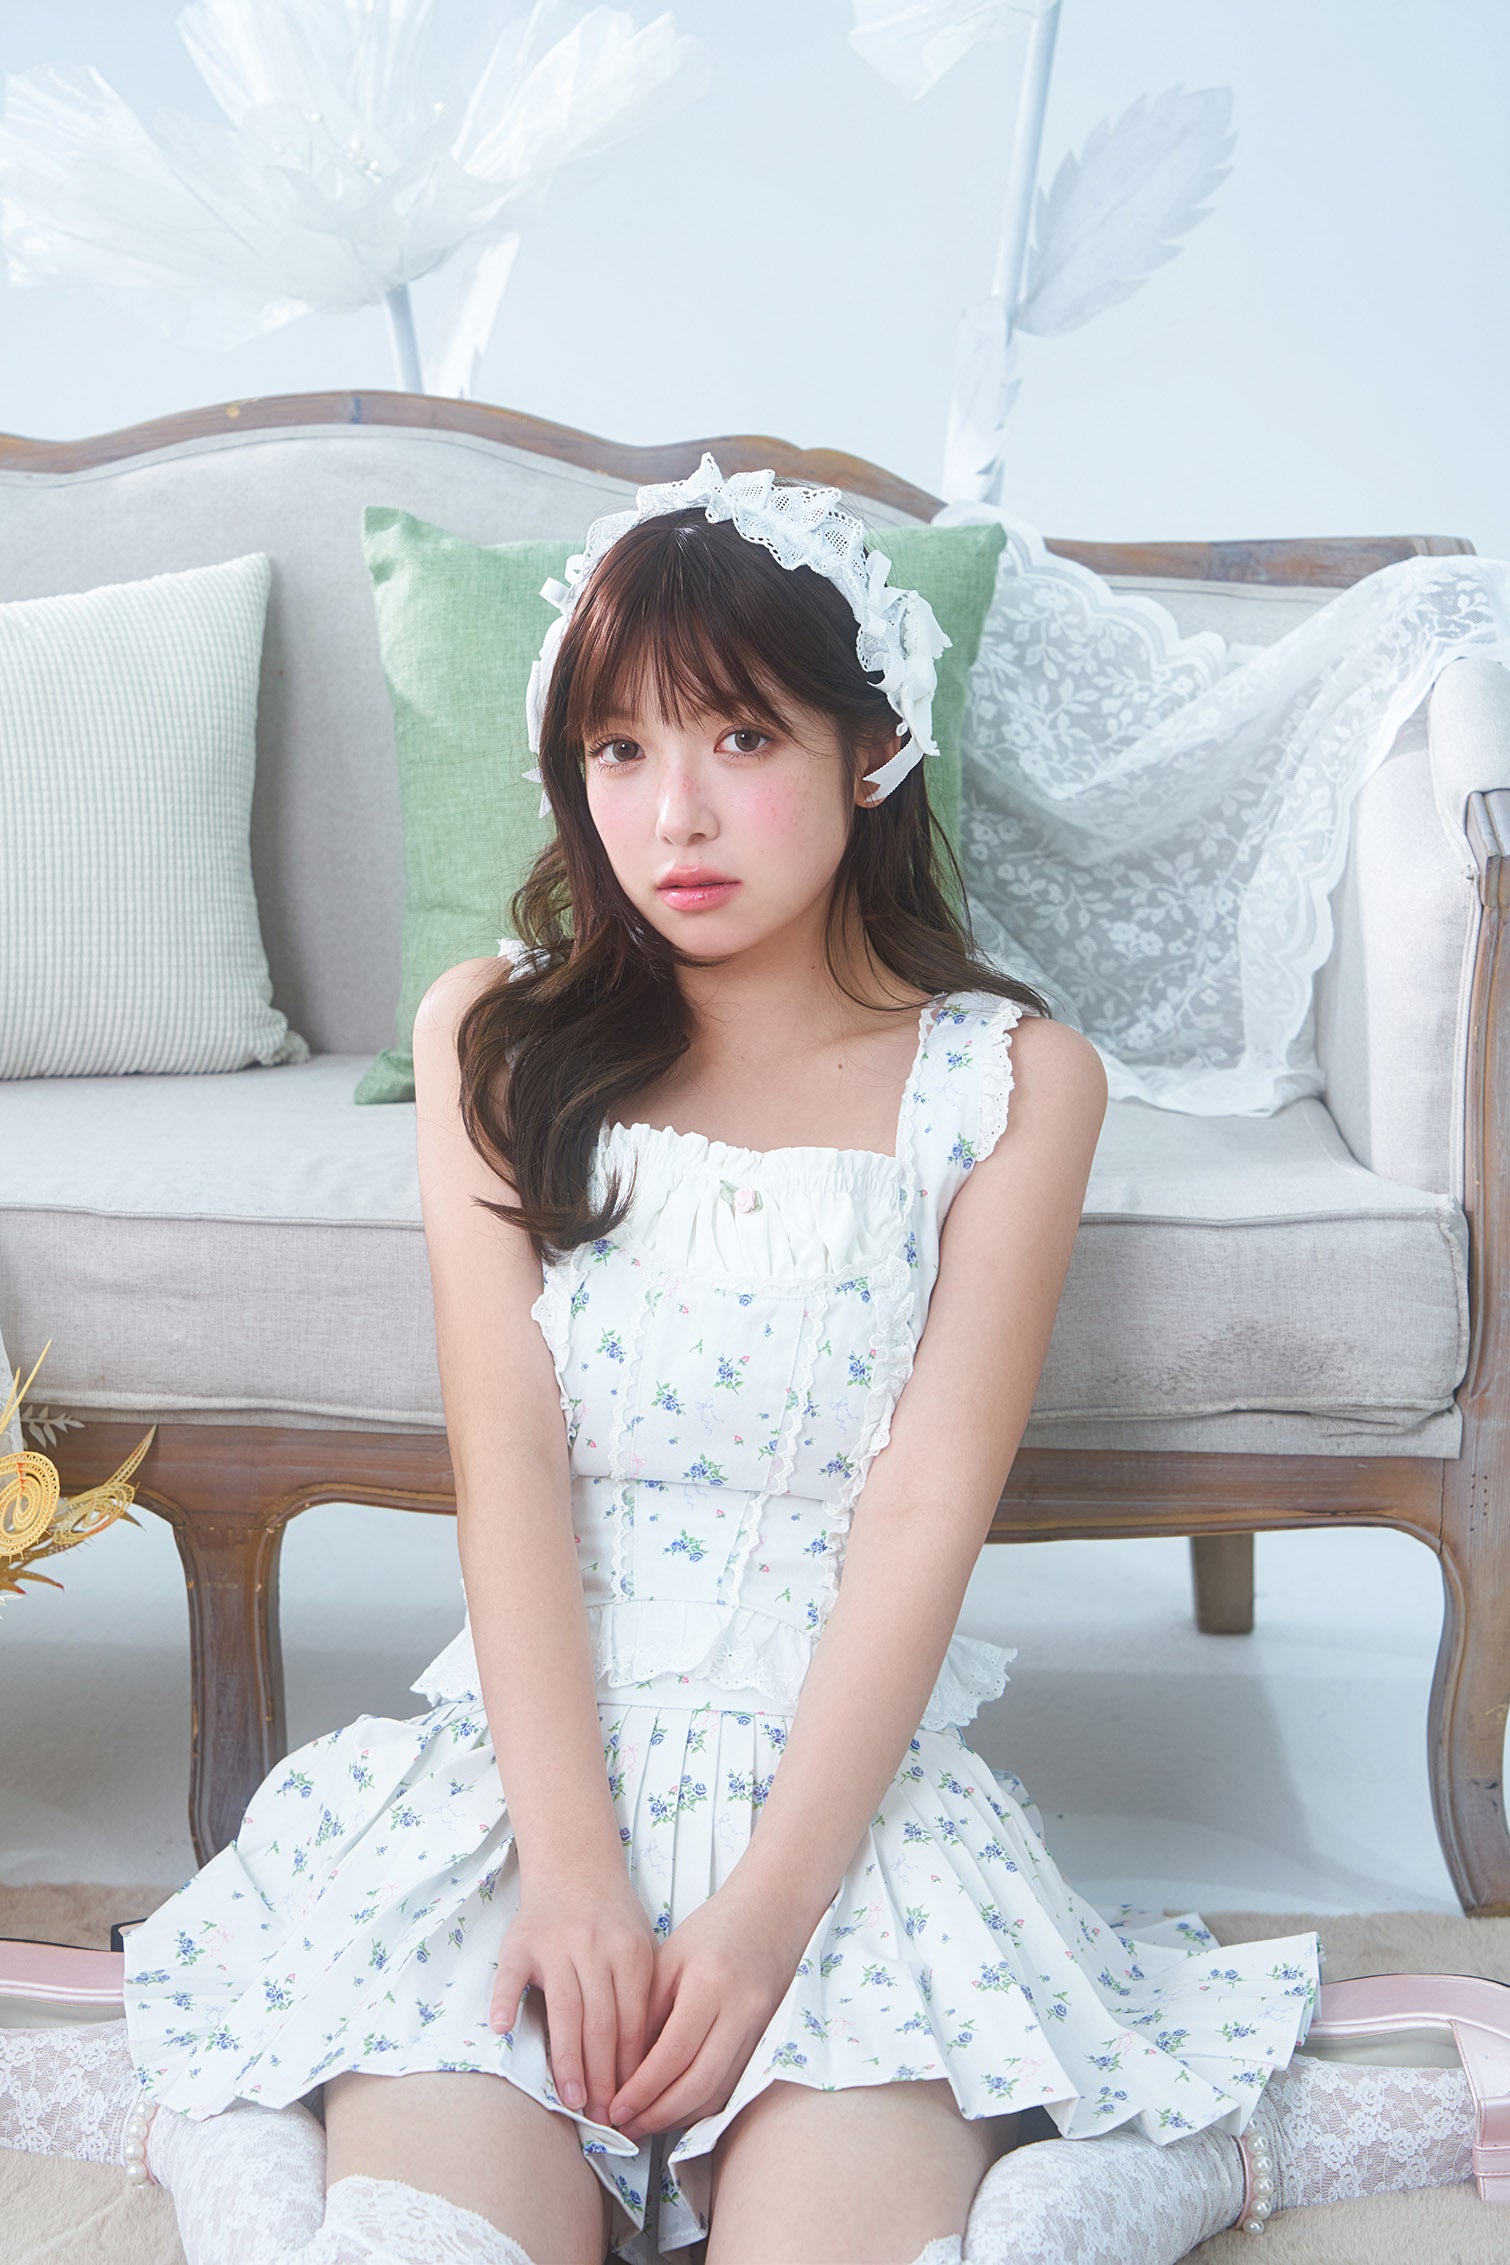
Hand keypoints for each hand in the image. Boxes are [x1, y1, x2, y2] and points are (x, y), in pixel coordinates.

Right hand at [491, 1871, 657, 2130]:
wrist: (575, 1867)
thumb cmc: (611, 1920)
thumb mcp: (639, 1948)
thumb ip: (640, 1998)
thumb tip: (643, 2069)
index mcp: (629, 1952)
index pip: (631, 2023)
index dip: (630, 2069)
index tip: (629, 2106)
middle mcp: (594, 1948)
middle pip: (600, 2023)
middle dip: (603, 2077)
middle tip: (603, 2117)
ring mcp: (555, 1943)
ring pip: (564, 2010)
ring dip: (568, 2059)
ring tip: (572, 2100)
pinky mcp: (521, 1941)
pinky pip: (510, 1974)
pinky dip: (505, 2000)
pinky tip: (504, 2030)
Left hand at [605, 1879, 813, 2141]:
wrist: (771, 1913)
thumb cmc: (717, 1928)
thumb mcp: (669, 1959)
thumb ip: (647, 2011)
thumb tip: (624, 2067)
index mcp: (709, 1985)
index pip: (672, 2055)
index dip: (642, 2090)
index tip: (616, 2108)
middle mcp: (740, 2012)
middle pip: (698, 2085)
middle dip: (657, 2115)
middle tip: (625, 2126)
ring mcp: (758, 2030)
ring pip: (717, 2093)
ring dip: (678, 2117)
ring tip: (644, 2124)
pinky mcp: (764, 2042)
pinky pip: (730, 2086)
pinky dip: (700, 2105)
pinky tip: (675, 2108)